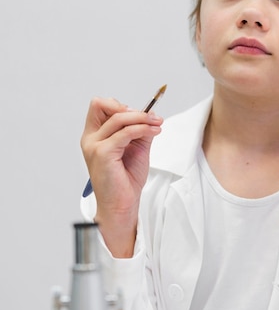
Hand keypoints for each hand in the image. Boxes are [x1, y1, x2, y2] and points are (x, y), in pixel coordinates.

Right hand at [80, 97, 162, 254]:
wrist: (122, 203)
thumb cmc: (126, 180)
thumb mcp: (136, 148)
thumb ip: (139, 131)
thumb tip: (151, 116)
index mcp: (94, 136)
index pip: (99, 106)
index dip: (119, 105)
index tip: (139, 114)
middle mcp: (90, 138)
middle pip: (103, 105)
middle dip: (131, 109)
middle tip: (152, 118)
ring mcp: (94, 145)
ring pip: (118, 118)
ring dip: (142, 118)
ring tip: (157, 123)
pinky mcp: (103, 153)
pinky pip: (125, 132)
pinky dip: (142, 128)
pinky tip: (154, 131)